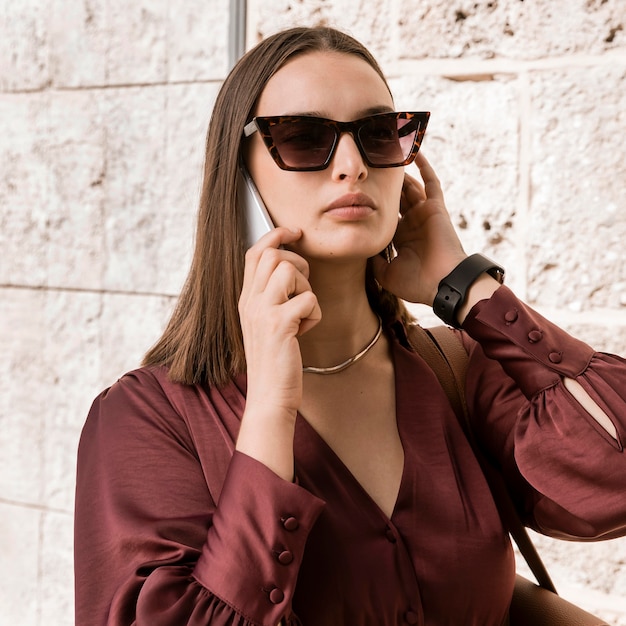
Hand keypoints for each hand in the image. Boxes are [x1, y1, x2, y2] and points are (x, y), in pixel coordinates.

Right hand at [236, 228, 320, 478]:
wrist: (269, 396)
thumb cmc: (274, 360)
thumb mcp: (266, 324)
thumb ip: (271, 297)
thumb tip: (290, 269)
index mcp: (246, 299)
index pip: (254, 252)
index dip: (275, 235)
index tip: (294, 232)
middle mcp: (249, 301)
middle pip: (273, 255)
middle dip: (298, 264)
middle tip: (303, 289)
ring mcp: (262, 313)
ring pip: (290, 270)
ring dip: (307, 289)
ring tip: (303, 314)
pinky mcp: (279, 326)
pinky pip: (308, 299)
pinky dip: (315, 313)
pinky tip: (305, 331)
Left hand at [372, 152, 466, 304]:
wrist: (442, 284)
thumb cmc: (417, 284)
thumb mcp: (386, 275)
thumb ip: (374, 261)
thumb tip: (363, 248)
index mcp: (400, 238)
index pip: (384, 216)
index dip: (372, 205)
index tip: (357, 194)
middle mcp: (412, 224)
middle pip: (395, 198)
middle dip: (384, 185)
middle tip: (369, 166)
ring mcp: (424, 214)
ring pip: (410, 188)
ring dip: (400, 174)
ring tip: (386, 155)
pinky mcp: (436, 208)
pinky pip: (431, 182)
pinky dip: (424, 167)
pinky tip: (414, 152)